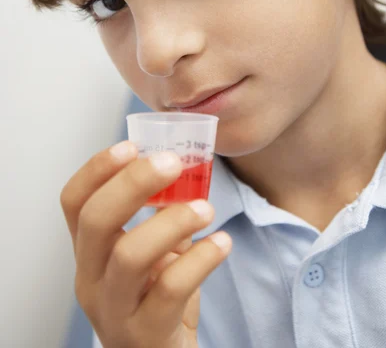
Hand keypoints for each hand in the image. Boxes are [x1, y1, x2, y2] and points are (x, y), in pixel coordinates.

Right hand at [60, 142, 231, 347]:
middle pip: (95, 221)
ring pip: (129, 256)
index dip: (97, 169)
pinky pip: (169, 290)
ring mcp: (114, 310)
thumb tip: (185, 168)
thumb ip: (158, 215)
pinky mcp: (146, 336)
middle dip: (133, 184)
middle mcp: (91, 278)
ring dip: (172, 222)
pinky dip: (200, 259)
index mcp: (90, 251)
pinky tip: (222, 243)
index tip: (130, 145)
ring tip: (205, 208)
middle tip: (172, 163)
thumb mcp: (149, 253)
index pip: (74, 202)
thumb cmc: (156, 298)